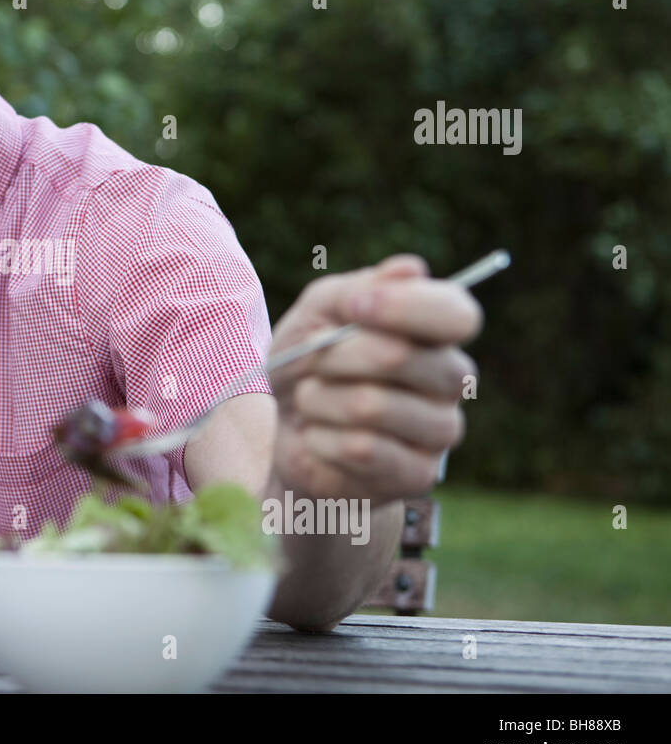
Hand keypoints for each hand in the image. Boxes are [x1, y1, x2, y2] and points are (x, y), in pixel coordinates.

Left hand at [267, 254, 482, 504]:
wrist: (287, 432)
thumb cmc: (309, 363)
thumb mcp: (317, 314)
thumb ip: (357, 290)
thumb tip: (411, 268)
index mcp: (437, 331)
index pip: (456, 314)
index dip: (402, 307)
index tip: (352, 306)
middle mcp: (451, 378)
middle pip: (400, 356)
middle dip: (335, 355)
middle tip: (314, 362)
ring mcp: (440, 430)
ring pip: (371, 405)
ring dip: (319, 399)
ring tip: (311, 400)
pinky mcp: (417, 475)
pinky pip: (362, 449)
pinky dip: (321, 438)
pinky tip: (318, 437)